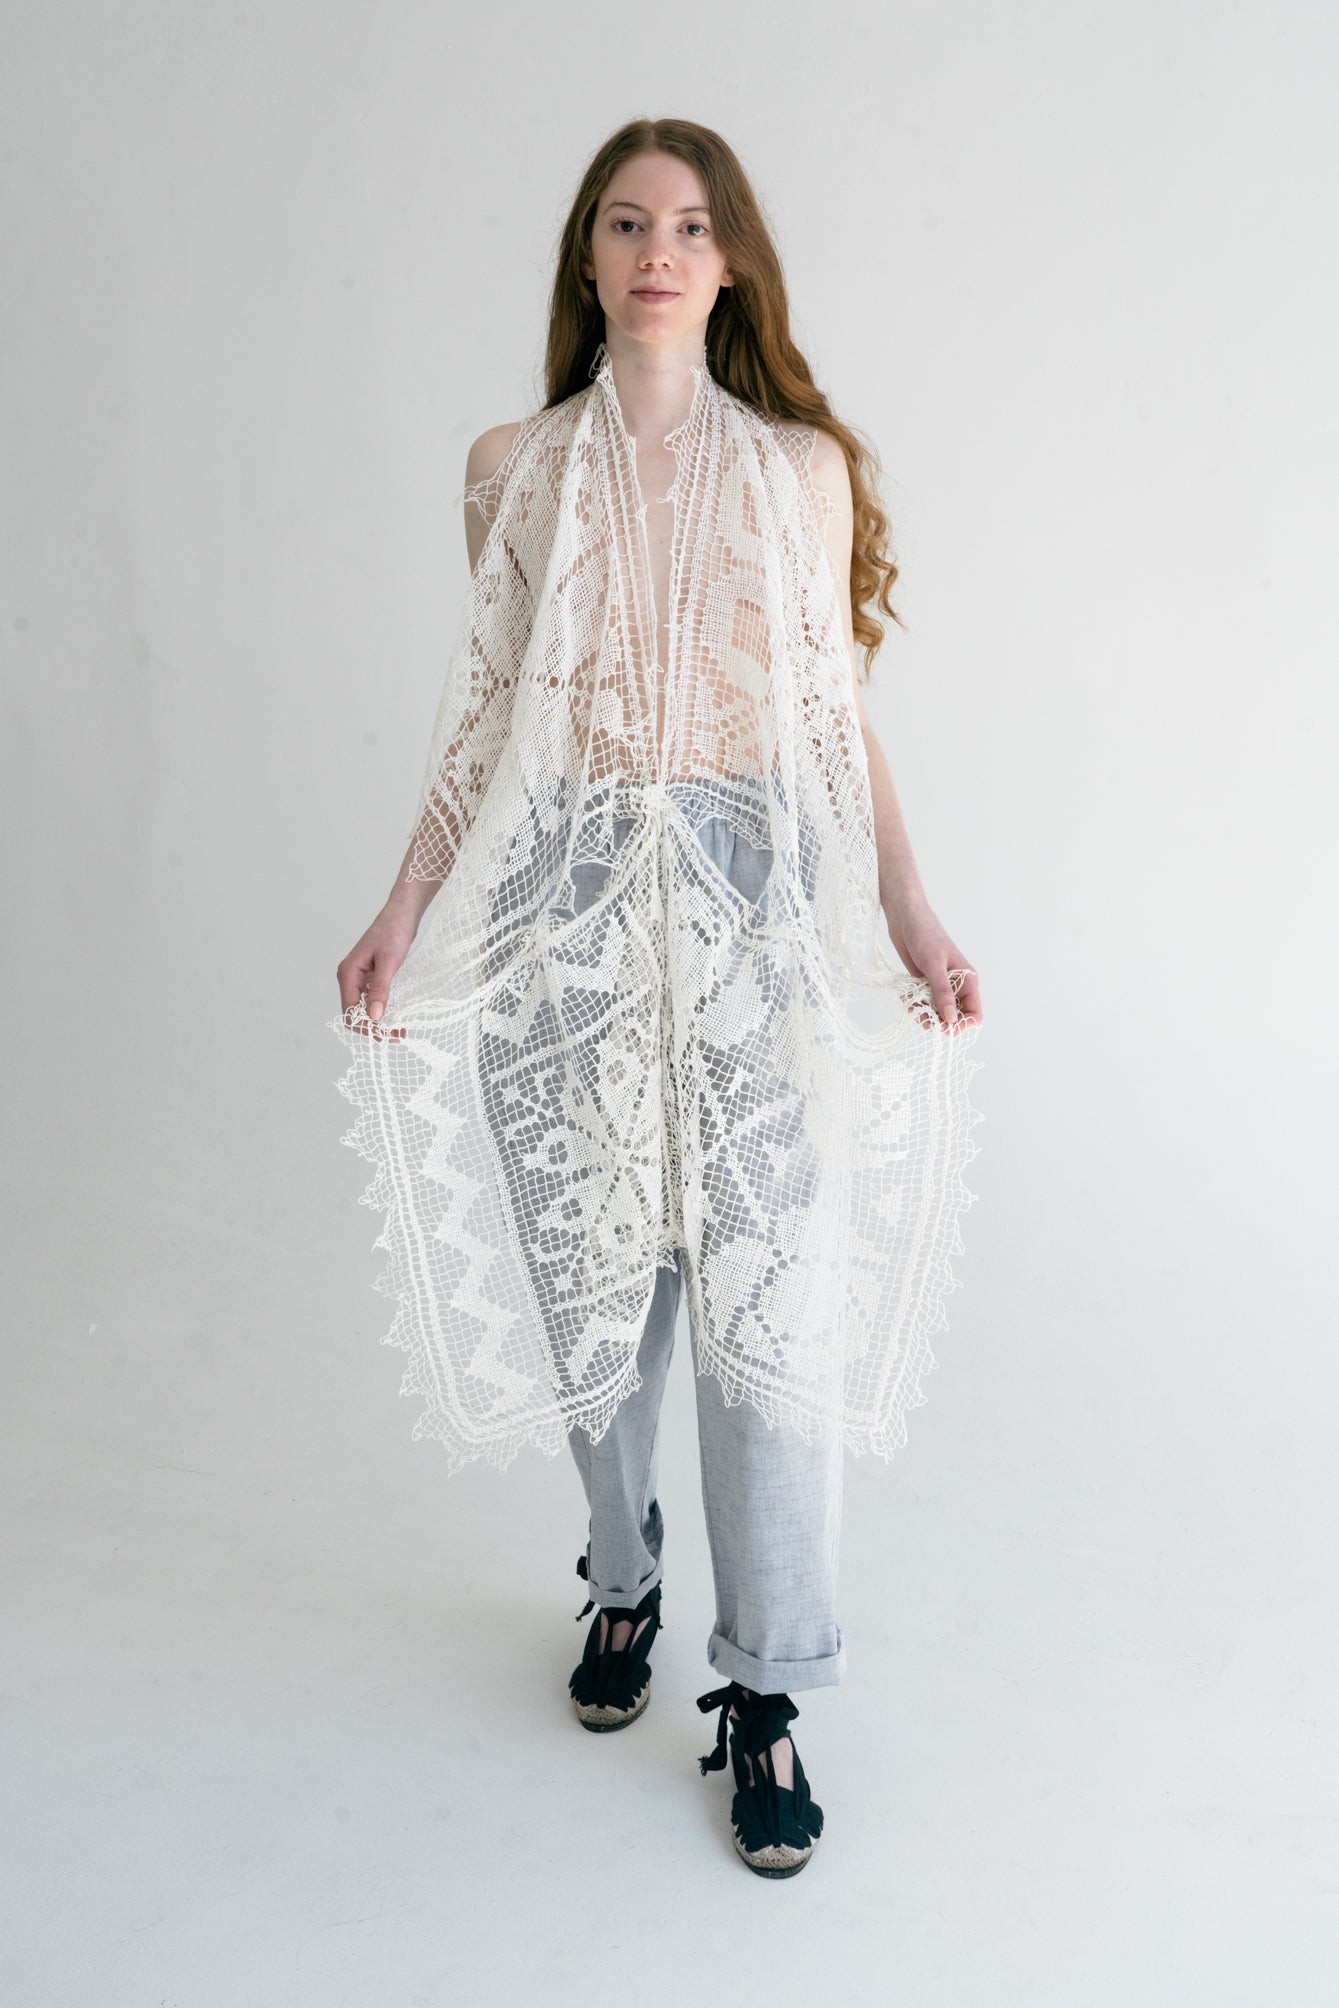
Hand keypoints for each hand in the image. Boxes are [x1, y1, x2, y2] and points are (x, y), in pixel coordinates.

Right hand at [335, 904, 419, 1042]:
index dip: (366, 1027)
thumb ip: (381, 989)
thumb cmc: (394, 931)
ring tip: (398, 1030)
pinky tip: (396, 1014)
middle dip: (373, 1028)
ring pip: (363, 1008)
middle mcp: (349, 977)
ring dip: (378, 1021)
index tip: (387, 1035)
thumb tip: (374, 1017)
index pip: (349, 1012)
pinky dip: (381, 1010)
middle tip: (397, 1035)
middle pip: (354, 1013)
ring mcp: (358, 977)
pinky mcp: (369, 976)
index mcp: (348, 974)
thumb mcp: (390, 962)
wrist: (402, 913)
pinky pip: (370, 999)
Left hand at [885, 901, 982, 1034]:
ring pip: (937, 1013)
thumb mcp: (934, 965)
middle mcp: (957, 986)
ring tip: (911, 1005)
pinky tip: (905, 997)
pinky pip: (924, 1004)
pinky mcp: (925, 984)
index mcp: (968, 980)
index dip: (961, 1025)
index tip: (942, 1026)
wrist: (906, 919)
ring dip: (924, 1014)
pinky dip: (915, 1005)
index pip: (974, 1014)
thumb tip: (950, 1020)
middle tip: (920, 1015)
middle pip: (954, 1018)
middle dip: (938, 1022)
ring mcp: (940, 986)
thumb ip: (942, 993)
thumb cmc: (924, 936)